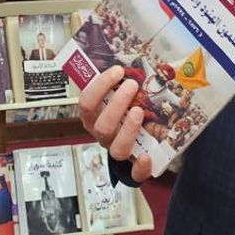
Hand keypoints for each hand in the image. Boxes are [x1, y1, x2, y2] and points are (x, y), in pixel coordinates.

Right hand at [78, 65, 153, 182]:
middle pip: (102, 125)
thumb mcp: (114, 97)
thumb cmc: (123, 113)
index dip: (100, 86)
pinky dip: (140, 167)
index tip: (117, 70)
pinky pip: (133, 173)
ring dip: (128, 128)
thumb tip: (124, 62)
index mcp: (93, 118)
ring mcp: (116, 150)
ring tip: (139, 111)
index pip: (87, 103)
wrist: (133, 144)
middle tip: (132, 85)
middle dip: (117, 103)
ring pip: (116, 147)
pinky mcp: (132, 167)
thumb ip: (116, 84)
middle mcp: (102, 135)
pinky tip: (147, 157)